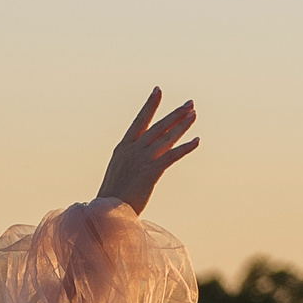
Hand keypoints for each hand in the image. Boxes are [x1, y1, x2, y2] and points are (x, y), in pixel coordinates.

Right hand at [95, 88, 198, 215]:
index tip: (158, 90)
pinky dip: (185, 148)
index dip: (150, 105)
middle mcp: (133, 149)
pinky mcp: (150, 172)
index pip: (139, 121)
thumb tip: (139, 156)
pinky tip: (196, 141)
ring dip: (182, 125)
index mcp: (123, 147)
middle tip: (190, 103)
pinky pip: (171, 156)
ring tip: (194, 114)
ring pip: (166, 138)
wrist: (106, 212)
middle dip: (175, 114)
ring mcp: (141, 159)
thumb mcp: (119, 171)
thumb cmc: (113, 197)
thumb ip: (130, 159)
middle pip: (158, 126)